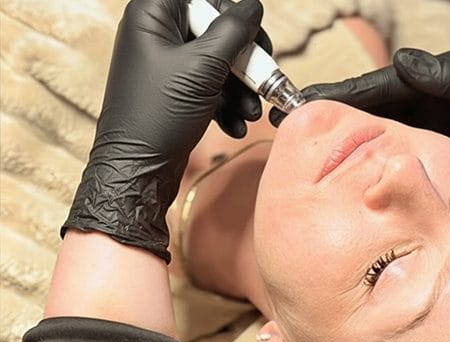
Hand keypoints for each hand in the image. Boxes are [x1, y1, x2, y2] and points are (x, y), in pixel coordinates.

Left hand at [62, 0, 264, 261]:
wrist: (139, 169)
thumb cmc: (160, 114)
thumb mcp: (202, 68)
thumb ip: (233, 32)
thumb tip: (253, 8)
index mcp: (154, 15)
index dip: (231, 14)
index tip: (253, 39)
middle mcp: (158, 35)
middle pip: (215, 30)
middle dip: (243, 60)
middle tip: (262, 79)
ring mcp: (167, 67)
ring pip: (216, 63)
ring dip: (240, 89)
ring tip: (251, 113)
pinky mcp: (176, 94)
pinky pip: (209, 88)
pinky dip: (226, 105)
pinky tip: (235, 126)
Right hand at [272, 49, 449, 184]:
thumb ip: (448, 78)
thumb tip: (401, 60)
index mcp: (428, 91)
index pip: (371, 90)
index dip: (335, 96)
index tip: (300, 102)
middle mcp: (417, 113)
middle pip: (362, 115)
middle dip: (327, 120)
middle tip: (290, 127)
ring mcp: (417, 140)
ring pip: (368, 142)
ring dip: (337, 146)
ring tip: (304, 154)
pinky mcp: (420, 164)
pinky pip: (383, 164)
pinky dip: (360, 169)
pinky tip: (341, 180)